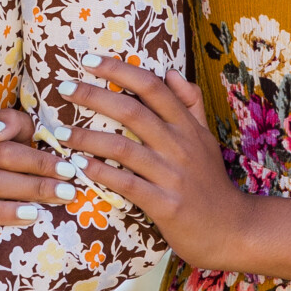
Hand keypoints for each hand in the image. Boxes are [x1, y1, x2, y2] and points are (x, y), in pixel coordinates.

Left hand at [56, 57, 254, 272]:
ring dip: (86, 137)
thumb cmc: (210, 183)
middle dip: (93, 96)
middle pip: (132, 111)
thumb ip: (191, 104)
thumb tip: (172, 73)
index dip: (119, 70)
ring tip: (60, 132)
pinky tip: (78, 166)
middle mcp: (179, 146)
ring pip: (123, 147)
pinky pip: (126, 184)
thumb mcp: (206, 138)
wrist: (231, 229)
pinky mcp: (165, 204)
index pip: (152, 86)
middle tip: (63, 89)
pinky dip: (100, 172)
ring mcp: (172, 175)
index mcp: (187, 126)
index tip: (89, 61)